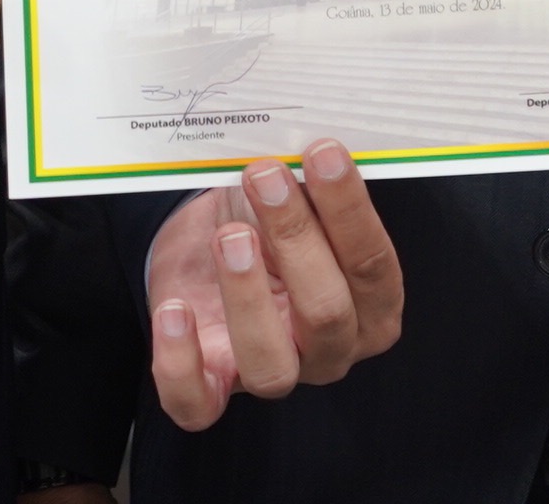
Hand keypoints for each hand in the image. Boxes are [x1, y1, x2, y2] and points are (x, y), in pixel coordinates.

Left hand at [142, 145, 404, 429]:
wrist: (210, 242)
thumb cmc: (267, 219)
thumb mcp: (298, 197)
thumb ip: (313, 183)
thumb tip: (314, 145)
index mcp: (370, 306)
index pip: (372, 269)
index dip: (349, 211)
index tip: (322, 153)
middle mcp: (330, 350)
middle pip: (327, 314)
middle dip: (296, 238)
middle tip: (264, 177)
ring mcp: (274, 373)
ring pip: (271, 367)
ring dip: (248, 297)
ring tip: (229, 237)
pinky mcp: (213, 385)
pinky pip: (198, 403)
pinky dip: (181, 361)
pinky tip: (176, 310)